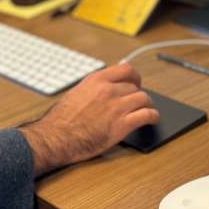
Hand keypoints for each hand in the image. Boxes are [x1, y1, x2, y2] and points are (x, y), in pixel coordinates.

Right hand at [20, 63, 157, 174]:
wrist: (56, 138)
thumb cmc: (60, 120)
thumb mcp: (76, 93)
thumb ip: (93, 87)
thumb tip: (104, 84)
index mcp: (96, 81)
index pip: (125, 70)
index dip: (134, 76)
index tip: (136, 82)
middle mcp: (108, 90)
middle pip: (135, 87)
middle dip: (138, 94)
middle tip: (138, 102)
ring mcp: (116, 107)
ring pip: (144, 99)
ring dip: (147, 104)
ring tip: (148, 109)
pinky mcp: (122, 125)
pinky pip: (147, 115)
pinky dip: (153, 116)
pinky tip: (153, 119)